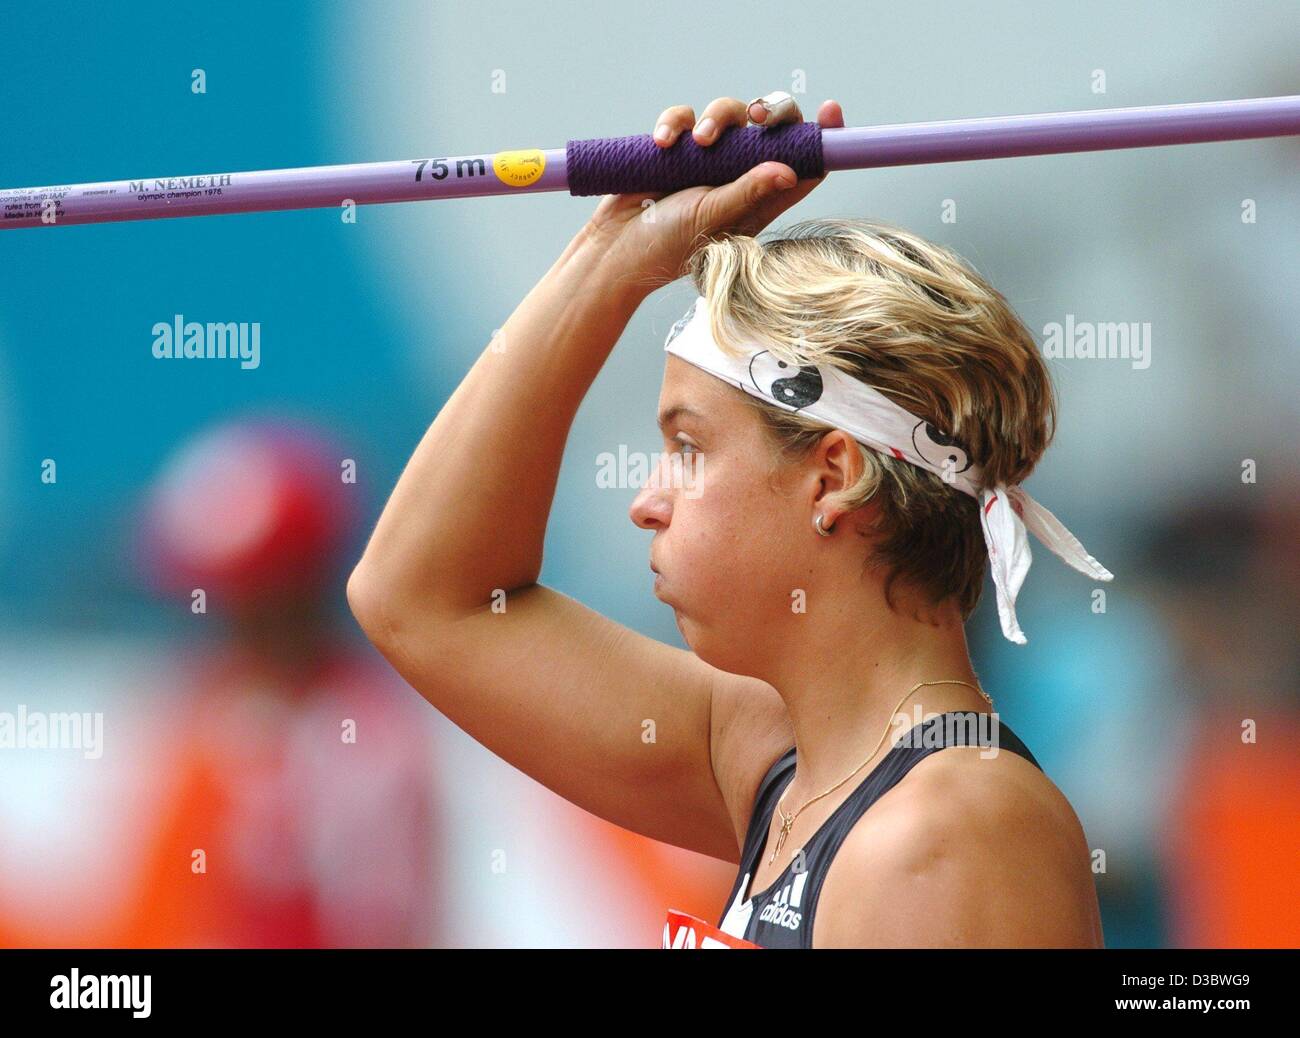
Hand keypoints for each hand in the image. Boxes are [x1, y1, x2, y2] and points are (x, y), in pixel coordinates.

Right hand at [582, 92, 844, 294]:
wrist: (615, 250)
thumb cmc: (667, 246)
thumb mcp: (713, 219)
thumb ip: (749, 192)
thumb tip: (791, 170)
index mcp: (760, 199)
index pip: (804, 165)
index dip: (821, 139)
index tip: (831, 112)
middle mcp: (739, 176)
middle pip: (772, 128)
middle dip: (771, 112)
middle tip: (759, 116)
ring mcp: (708, 160)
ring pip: (729, 114)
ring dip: (718, 119)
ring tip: (698, 143)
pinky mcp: (677, 148)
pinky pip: (685, 117)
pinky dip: (675, 124)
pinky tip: (662, 144)